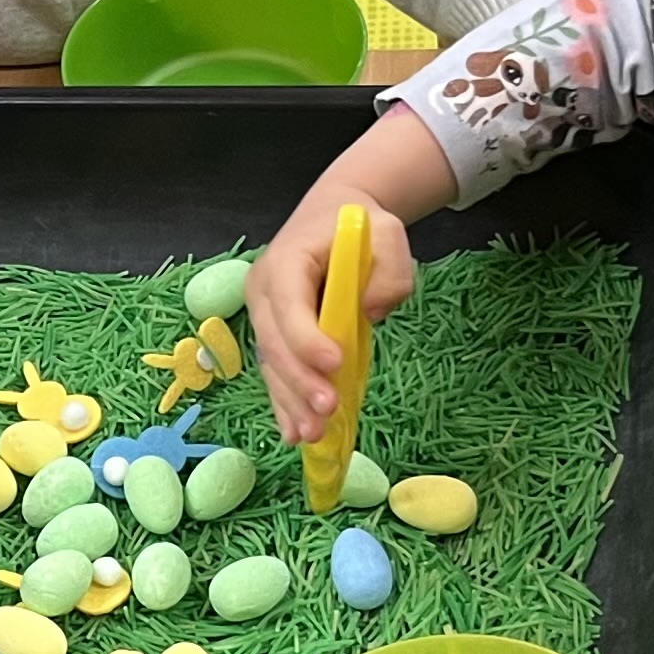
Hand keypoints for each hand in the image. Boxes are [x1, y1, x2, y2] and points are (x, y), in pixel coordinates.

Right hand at [249, 184, 418, 447]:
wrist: (332, 217)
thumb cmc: (359, 225)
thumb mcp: (388, 232)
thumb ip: (389, 269)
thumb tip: (370, 312)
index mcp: (286, 261)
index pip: (289, 304)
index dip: (306, 337)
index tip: (335, 362)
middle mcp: (264, 291)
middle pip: (275, 342)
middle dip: (299, 380)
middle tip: (327, 410)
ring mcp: (264, 316)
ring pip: (272, 365)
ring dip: (291, 402)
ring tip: (313, 435)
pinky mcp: (275, 336)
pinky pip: (277, 373)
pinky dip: (285, 404)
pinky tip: (294, 433)